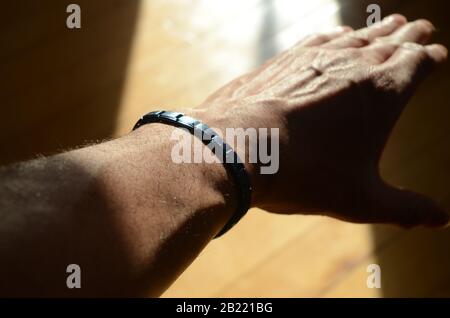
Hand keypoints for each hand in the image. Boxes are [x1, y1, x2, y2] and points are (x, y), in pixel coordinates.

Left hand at [190, 14, 448, 226]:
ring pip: (359, 36)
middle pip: (393, 41)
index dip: (432, 58)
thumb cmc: (304, 175)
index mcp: (383, 91)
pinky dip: (337, 35)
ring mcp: (317, 58)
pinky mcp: (285, 59)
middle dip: (411, 35)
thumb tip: (441, 221)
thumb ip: (405, 208)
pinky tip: (340, 34)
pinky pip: (321, 38)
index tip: (438, 54)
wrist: (240, 147)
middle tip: (422, 27)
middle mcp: (354, 64)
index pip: (420, 62)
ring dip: (378, 31)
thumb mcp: (361, 199)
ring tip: (392, 25)